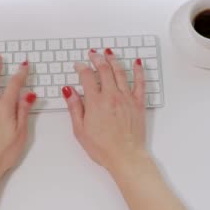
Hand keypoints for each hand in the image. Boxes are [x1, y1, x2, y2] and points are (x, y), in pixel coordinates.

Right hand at [63, 49, 148, 172]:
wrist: (125, 157)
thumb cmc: (103, 147)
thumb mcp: (80, 129)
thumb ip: (74, 107)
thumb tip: (68, 91)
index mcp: (96, 102)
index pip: (87, 77)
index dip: (82, 68)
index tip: (79, 66)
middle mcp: (111, 96)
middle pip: (104, 70)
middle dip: (97, 59)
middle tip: (93, 54)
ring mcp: (126, 98)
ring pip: (120, 72)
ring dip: (113, 60)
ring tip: (108, 52)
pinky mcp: (138, 103)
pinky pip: (140, 83)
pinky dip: (138, 71)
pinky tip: (137, 63)